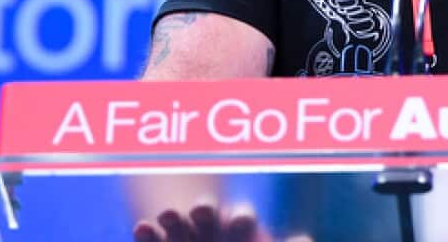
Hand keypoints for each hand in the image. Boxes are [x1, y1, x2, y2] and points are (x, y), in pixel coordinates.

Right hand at [132, 202, 274, 241]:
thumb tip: (305, 239)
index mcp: (239, 227)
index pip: (241, 218)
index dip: (240, 218)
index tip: (240, 221)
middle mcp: (210, 224)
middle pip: (208, 213)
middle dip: (205, 210)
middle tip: (202, 209)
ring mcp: (183, 232)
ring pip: (177, 219)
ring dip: (172, 215)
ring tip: (168, 214)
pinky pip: (150, 235)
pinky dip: (146, 232)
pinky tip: (142, 227)